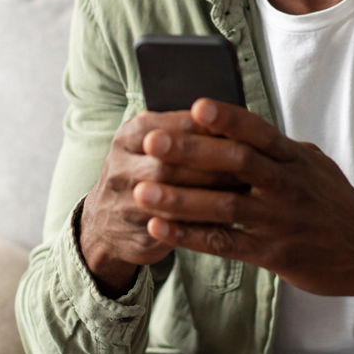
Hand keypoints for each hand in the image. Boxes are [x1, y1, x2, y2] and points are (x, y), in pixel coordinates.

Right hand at [79, 110, 239, 296]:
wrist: (105, 224)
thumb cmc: (143, 172)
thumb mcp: (152, 143)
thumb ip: (184, 132)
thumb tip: (233, 119)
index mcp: (130, 135)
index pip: (173, 127)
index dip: (209, 131)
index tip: (241, 132)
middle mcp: (122, 166)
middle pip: (171, 164)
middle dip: (212, 166)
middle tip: (249, 166)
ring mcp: (125, 203)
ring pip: (172, 199)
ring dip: (211, 195)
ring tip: (244, 190)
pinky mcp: (137, 234)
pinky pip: (174, 230)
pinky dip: (203, 224)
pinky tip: (228, 219)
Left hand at [132, 99, 353, 329]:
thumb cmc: (336, 204)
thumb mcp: (313, 165)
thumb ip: (276, 148)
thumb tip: (236, 124)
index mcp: (295, 158)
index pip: (258, 130)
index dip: (227, 118)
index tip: (195, 105)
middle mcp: (287, 185)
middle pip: (235, 162)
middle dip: (191, 150)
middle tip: (152, 141)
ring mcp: (280, 220)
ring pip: (224, 206)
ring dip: (180, 199)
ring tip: (142, 191)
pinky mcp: (273, 253)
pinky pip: (225, 244)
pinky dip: (190, 237)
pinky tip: (160, 230)